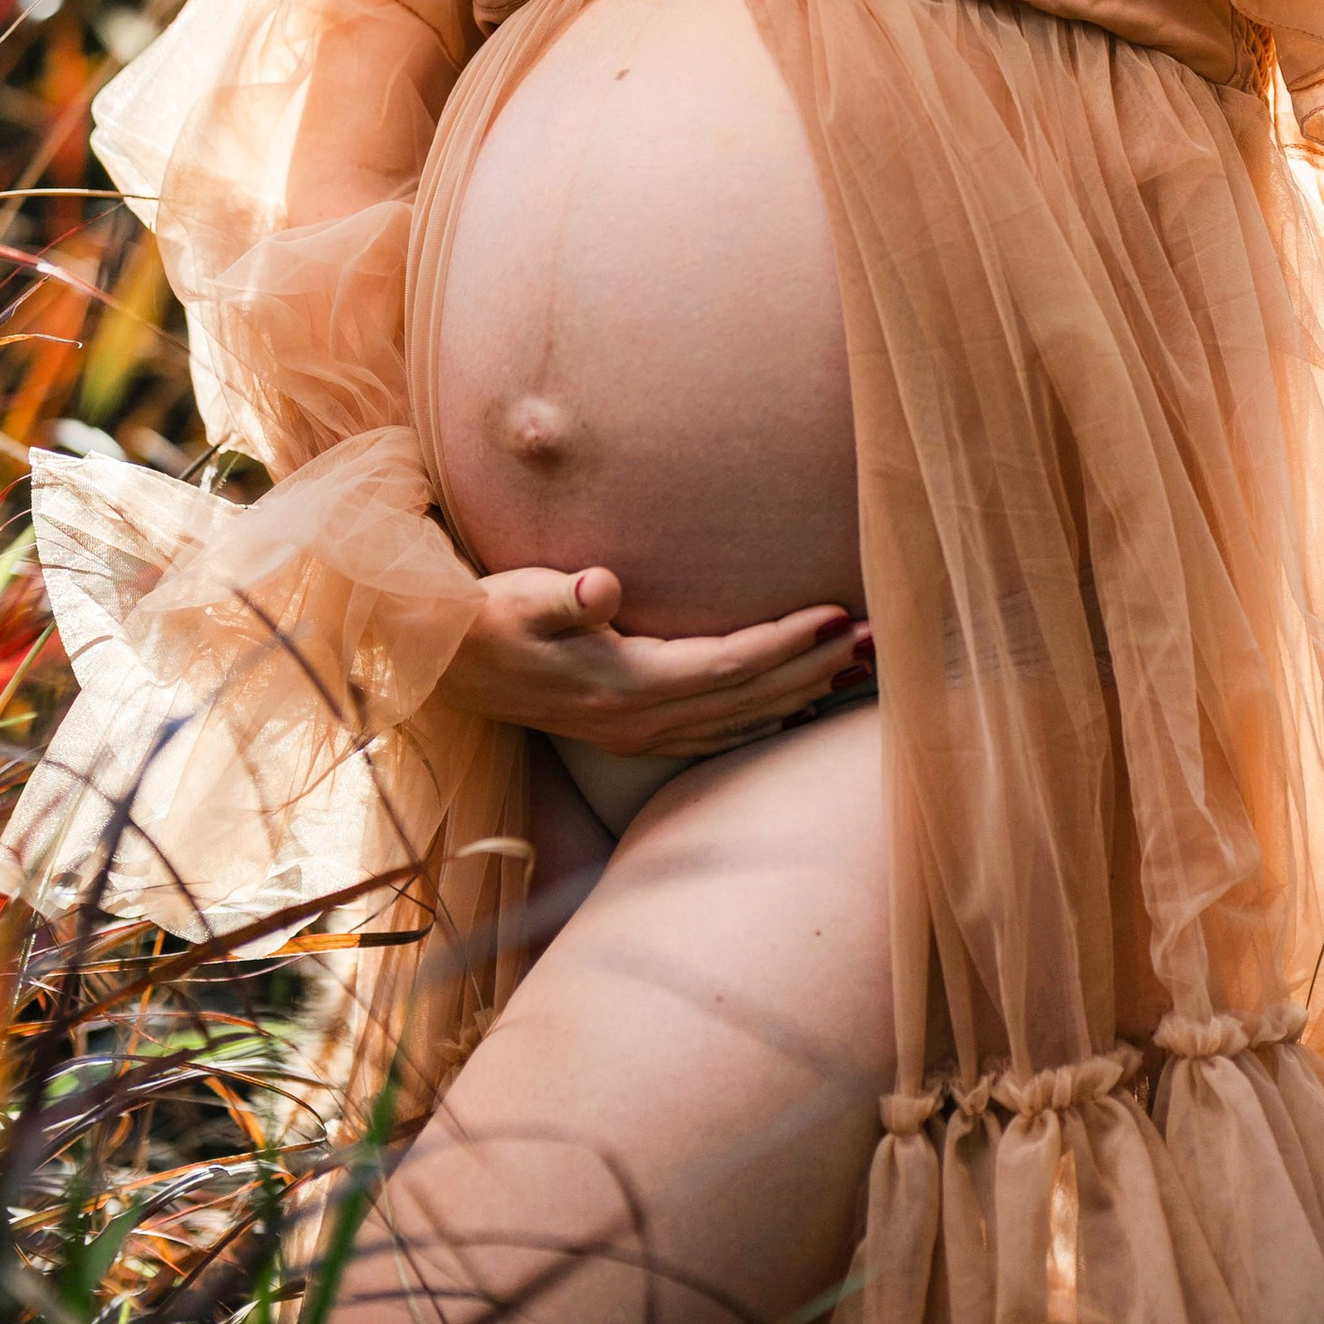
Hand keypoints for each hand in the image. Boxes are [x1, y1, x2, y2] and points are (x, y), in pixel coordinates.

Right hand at [452, 563, 872, 755]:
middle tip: (878, 641)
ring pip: (739, 718)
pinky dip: (761, 720)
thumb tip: (598, 588)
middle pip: (748, 697)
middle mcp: (639, 720)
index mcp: (625, 685)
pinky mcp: (629, 734)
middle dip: (814, 669)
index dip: (786, 642)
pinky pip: (715, 734)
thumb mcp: (519, 598)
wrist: (445, 663)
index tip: (838, 615)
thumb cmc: (487, 618)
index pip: (728, 665)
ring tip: (856, 671)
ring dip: (800, 695)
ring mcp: (636, 734)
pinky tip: (791, 710)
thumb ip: (562, 597)